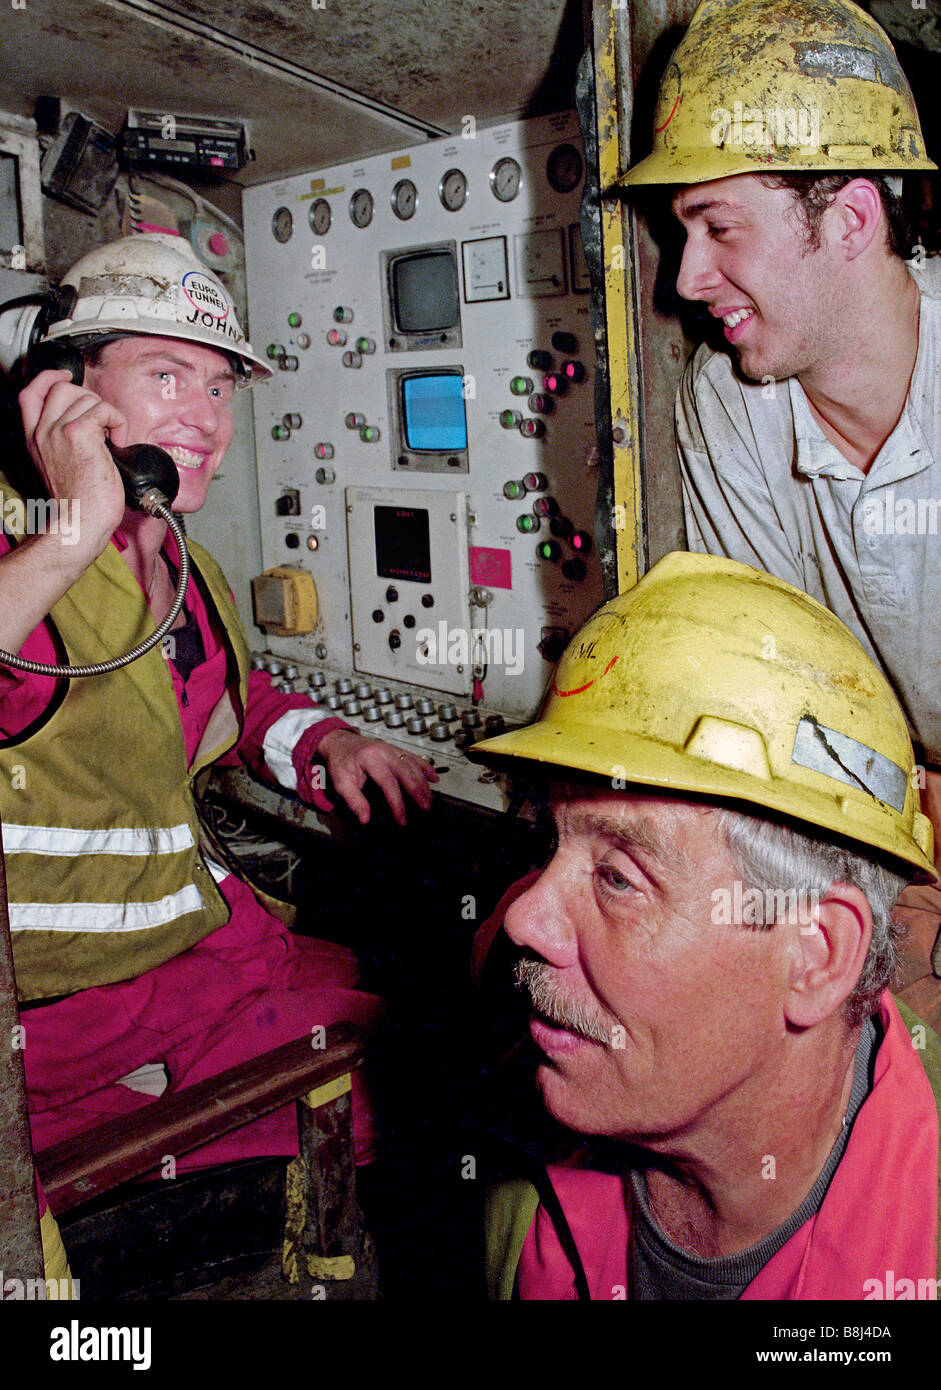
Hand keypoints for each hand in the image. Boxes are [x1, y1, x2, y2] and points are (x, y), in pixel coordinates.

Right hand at [19, 368, 127, 556]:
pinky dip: (118, 422)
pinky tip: (118, 441)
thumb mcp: (59, 464)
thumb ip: (62, 439)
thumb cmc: (80, 500)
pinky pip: (105, 410)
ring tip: (111, 437)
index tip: (66, 376)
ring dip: (107, 413)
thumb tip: (86, 419)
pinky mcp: (79, 433)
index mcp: (35, 438)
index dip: (49, 378)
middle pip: (62, 388)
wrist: (81, 520)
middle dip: (89, 398)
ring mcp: (59, 431)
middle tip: (102, 421)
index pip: (31, 393)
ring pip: (87, 397)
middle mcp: (43, 432)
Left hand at [317, 729, 437, 825]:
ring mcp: (393, 749)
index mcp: (370, 759)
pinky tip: (434, 778)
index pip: (388, 783)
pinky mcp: (397, 749)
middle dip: (418, 792)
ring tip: (429, 800)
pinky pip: (416, 757)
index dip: (397, 803)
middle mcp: (384, 751)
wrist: (341, 742)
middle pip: (407, 772)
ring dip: (424, 783)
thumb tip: (365, 818)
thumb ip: (353, 800)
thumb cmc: (341, 762)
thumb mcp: (341, 782)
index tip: (402, 819)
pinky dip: (427, 768)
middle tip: (425, 809)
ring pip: (414, 765)